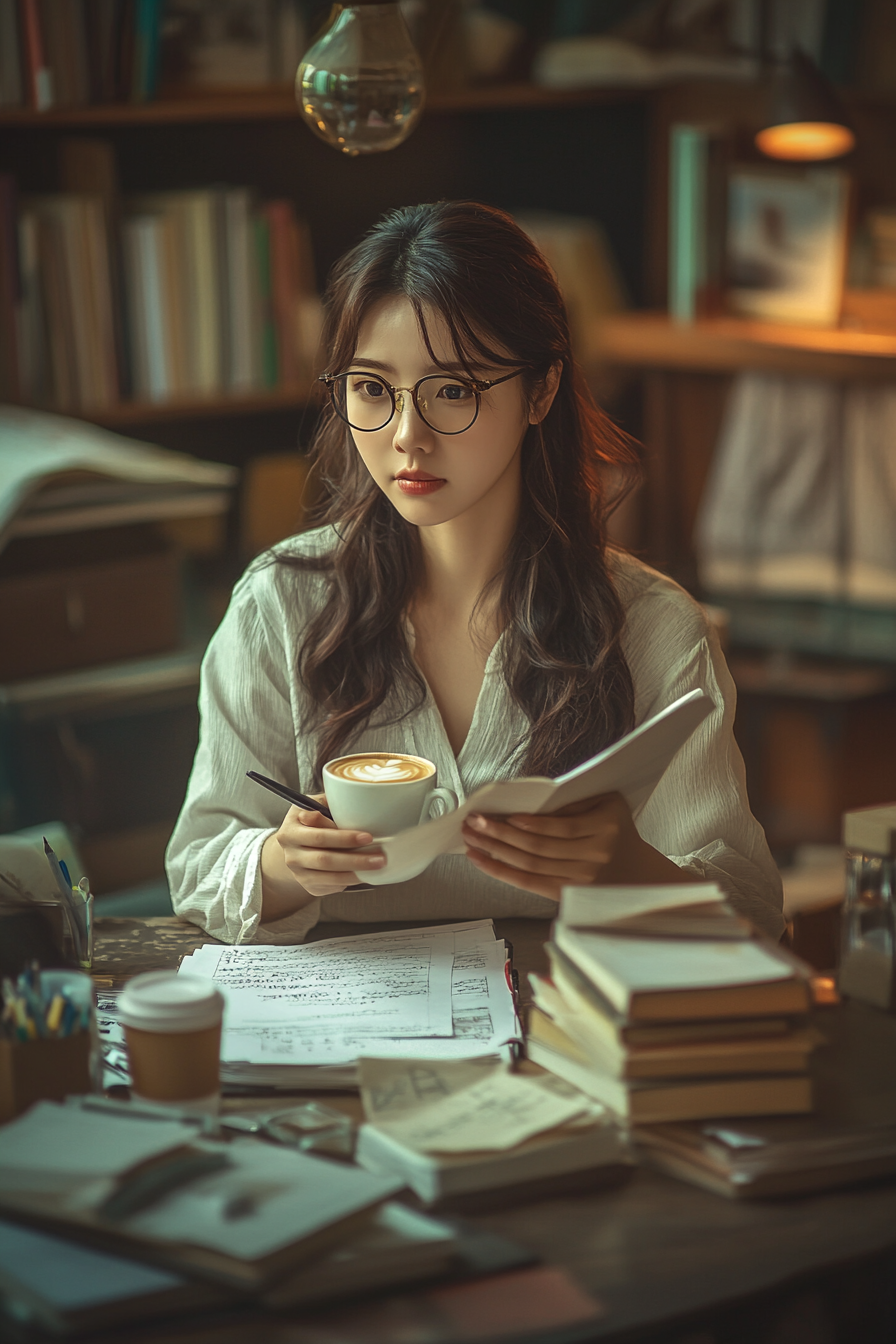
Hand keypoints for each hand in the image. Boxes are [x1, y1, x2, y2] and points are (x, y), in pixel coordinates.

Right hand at [260, 803, 384, 915]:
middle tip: (379, 857)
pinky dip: (351, 881)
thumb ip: (327, 805)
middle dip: (355, 859)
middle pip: (325, 860)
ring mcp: (299, 874)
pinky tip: (365, 873)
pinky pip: (332, 887)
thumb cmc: (309, 820)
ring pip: (330, 877)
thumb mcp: (312, 806)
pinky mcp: (309, 887)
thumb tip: (347, 802)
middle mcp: (291, 855)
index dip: (344, 838)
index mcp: (290, 832)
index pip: (320, 837)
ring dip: (356, 873)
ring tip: (377, 866)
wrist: (295, 845)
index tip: (368, 837)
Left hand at [462, 792, 687, 901]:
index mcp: (604, 829)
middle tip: (475, 821)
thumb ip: (574, 803)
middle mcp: (593, 856)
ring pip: (529, 865)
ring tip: (471, 837)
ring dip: (495, 851)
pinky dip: (500, 871)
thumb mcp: (607, 805)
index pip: (561, 828)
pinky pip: (527, 883)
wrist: (636, 873)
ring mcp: (578, 880)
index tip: (507, 816)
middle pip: (539, 847)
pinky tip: (481, 859)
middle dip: (502, 834)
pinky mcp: (564, 894)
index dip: (532, 824)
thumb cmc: (616, 831)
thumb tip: (528, 805)